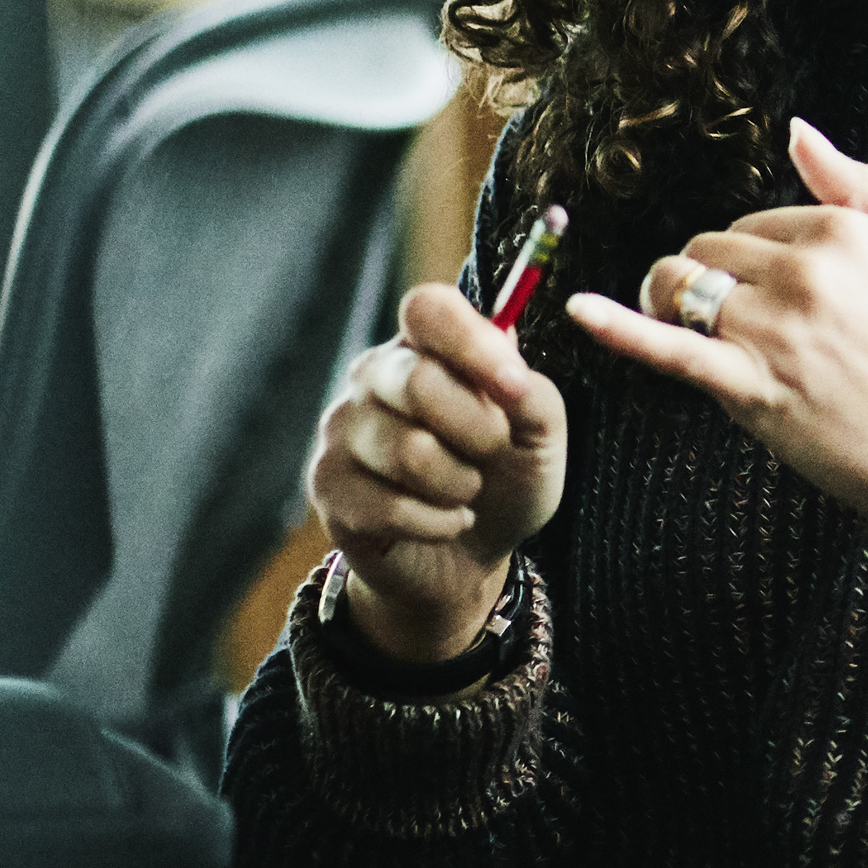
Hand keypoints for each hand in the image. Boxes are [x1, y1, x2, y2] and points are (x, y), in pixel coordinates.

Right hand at [308, 280, 567, 666]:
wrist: (469, 558)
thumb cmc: (504, 480)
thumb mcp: (540, 437)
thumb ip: (534, 395)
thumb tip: (511, 368)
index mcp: (423, 345)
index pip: (428, 309)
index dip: (473, 342)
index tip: (514, 385)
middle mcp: (372, 376)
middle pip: (418, 381)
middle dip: (479, 430)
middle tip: (494, 452)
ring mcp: (340, 429)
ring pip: (408, 451)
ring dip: (459, 484)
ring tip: (466, 490)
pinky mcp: (326, 486)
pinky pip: (390, 506)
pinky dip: (439, 522)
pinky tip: (445, 521)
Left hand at [567, 120, 867, 605]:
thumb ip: (862, 186)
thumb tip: (798, 131)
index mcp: (845, 231)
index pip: (757, 219)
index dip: (757, 256)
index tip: (779, 295)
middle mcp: (805, 271)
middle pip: (710, 248)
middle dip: (709, 275)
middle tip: (736, 316)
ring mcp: (774, 330)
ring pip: (682, 287)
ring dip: (669, 298)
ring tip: (687, 321)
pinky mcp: (750, 386)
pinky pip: (667, 348)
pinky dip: (618, 328)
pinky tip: (579, 311)